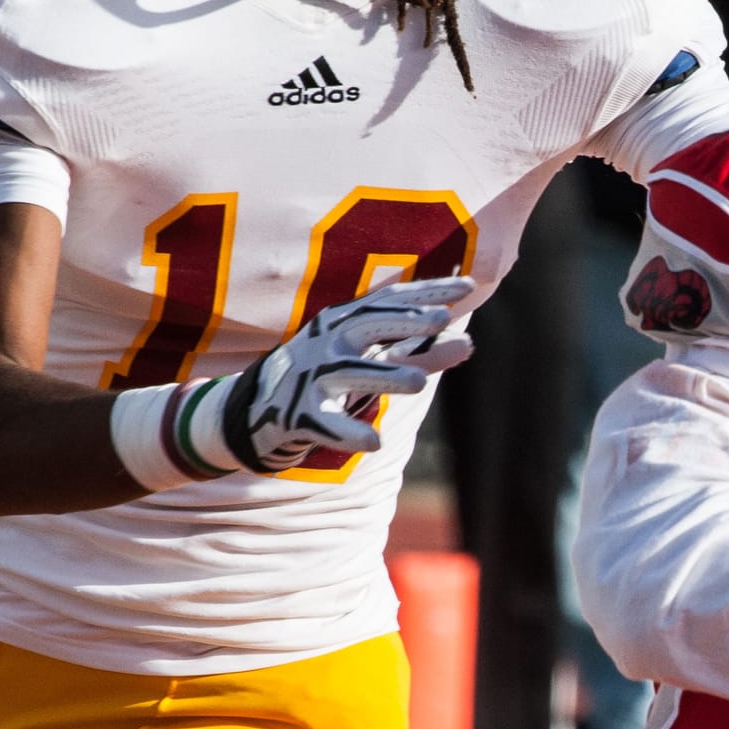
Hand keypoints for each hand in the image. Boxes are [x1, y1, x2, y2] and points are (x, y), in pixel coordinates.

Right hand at [215, 276, 475, 472]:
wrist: (259, 409)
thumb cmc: (330, 374)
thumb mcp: (375, 358)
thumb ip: (421, 352)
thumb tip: (469, 343)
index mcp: (347, 321)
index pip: (391, 300)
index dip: (427, 292)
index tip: (467, 286)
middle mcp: (329, 342)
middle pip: (367, 324)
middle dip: (402, 319)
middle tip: (440, 318)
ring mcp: (313, 376)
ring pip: (351, 373)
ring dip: (384, 376)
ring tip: (419, 382)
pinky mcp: (301, 414)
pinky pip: (327, 423)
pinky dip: (347, 433)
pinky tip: (373, 442)